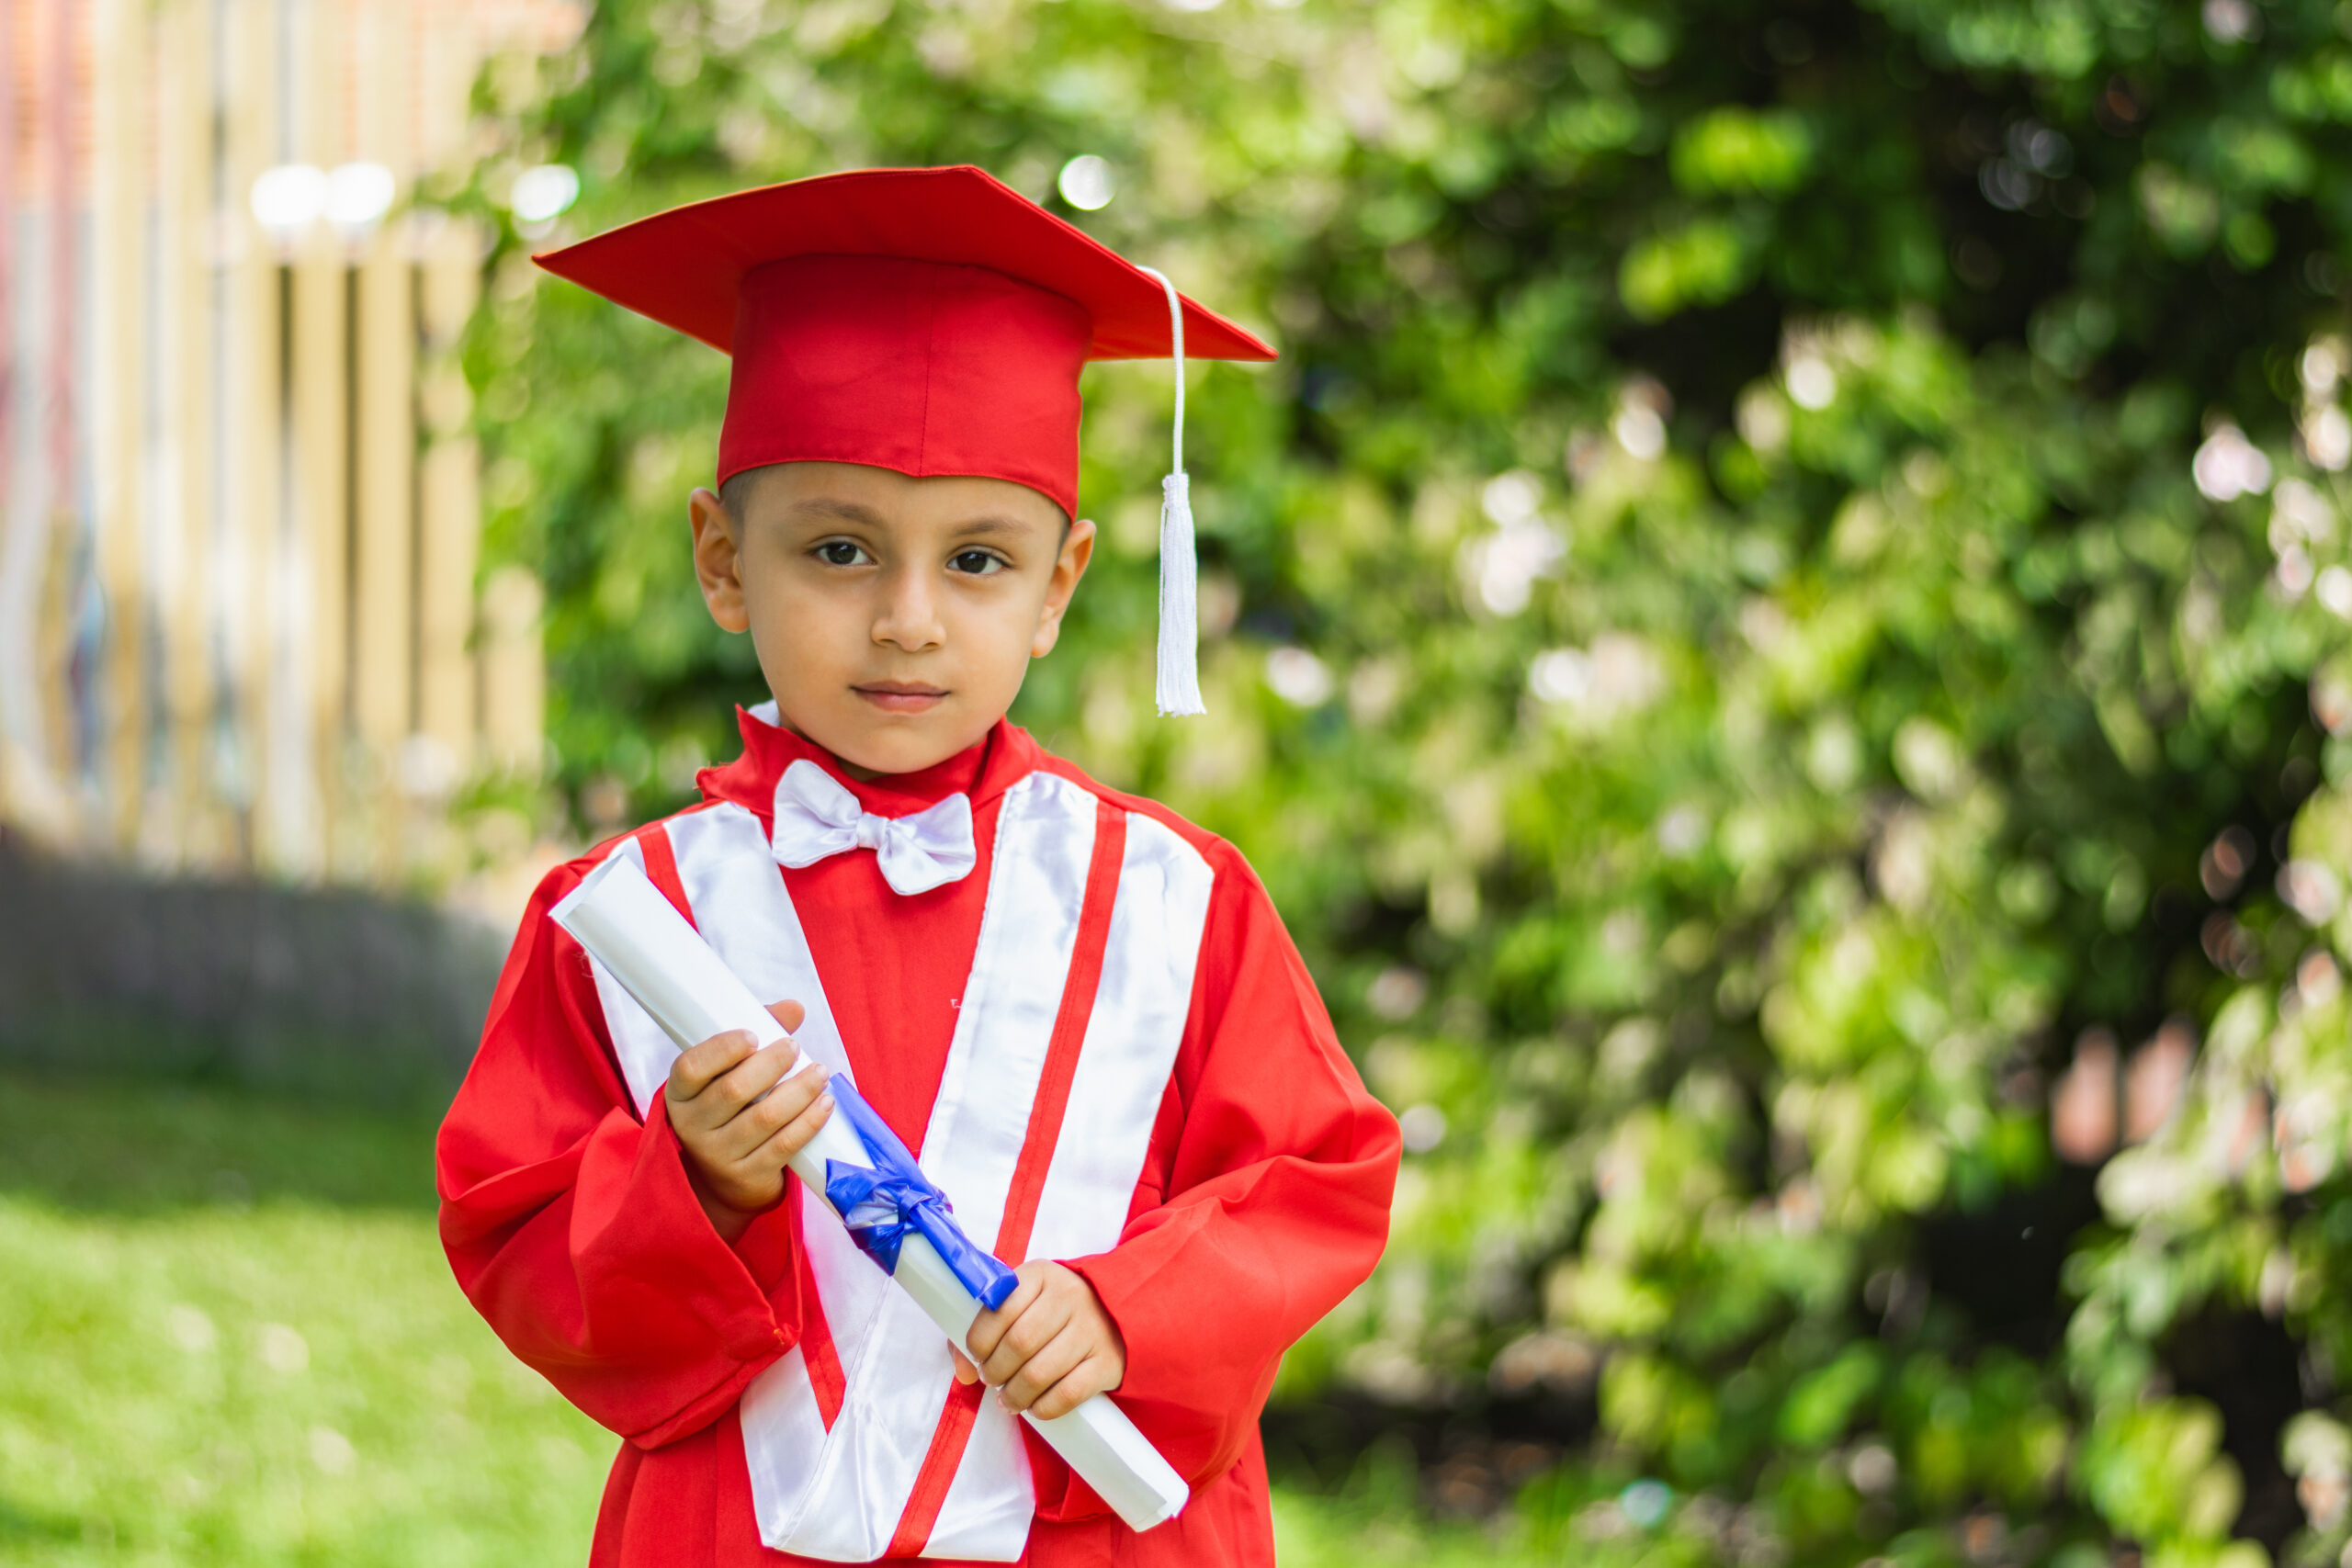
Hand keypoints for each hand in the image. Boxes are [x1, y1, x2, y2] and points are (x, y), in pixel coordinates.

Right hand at [666, 1000, 831, 1241]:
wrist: (726, 1174)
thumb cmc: (732, 1107)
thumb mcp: (730, 1071)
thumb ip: (758, 1032)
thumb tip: (794, 1008)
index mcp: (680, 1093)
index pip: (690, 1068)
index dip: (722, 1049)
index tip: (753, 1035)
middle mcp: (692, 1126)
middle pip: (734, 1090)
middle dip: (771, 1064)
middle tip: (794, 1048)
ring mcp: (717, 1155)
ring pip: (764, 1118)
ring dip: (799, 1091)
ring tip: (820, 1073)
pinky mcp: (745, 1176)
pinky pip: (783, 1146)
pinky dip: (808, 1122)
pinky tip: (825, 1104)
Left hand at [954, 1261, 1125, 1419]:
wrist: (1113, 1313)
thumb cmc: (1053, 1312)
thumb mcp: (1021, 1303)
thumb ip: (983, 1330)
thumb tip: (964, 1372)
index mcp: (1040, 1275)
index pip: (999, 1310)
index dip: (979, 1341)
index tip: (978, 1356)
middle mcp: (1069, 1296)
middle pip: (1019, 1343)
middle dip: (996, 1371)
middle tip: (992, 1380)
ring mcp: (1092, 1329)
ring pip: (1039, 1373)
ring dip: (1015, 1395)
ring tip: (1008, 1399)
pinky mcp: (1108, 1361)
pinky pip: (1068, 1393)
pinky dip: (1044, 1407)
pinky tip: (1035, 1407)